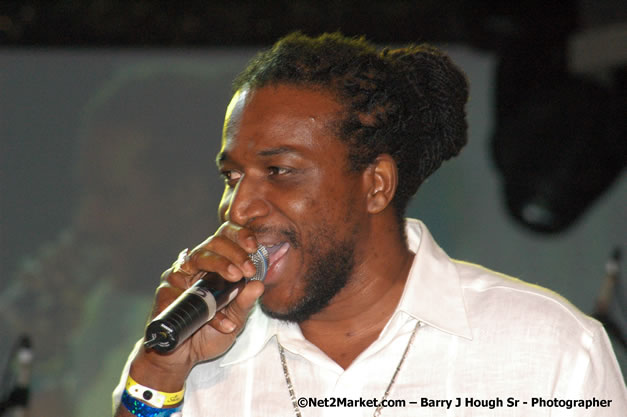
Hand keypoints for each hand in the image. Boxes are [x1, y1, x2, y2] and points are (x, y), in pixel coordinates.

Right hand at [127, 221, 264, 390]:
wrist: (184, 357)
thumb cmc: (209, 332)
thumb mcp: (236, 318)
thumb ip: (246, 301)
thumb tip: (260, 285)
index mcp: (214, 265)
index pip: (225, 238)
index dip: (238, 235)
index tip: (253, 246)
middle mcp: (195, 266)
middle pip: (212, 243)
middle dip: (233, 252)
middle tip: (248, 269)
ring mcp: (178, 276)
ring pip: (197, 258)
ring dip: (219, 264)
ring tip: (236, 277)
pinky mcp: (165, 293)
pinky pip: (187, 293)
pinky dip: (207, 309)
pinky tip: (222, 322)